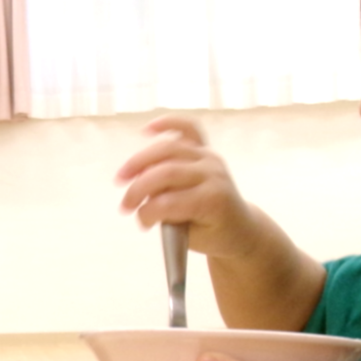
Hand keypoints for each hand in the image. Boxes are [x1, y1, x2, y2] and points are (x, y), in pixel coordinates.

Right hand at [115, 116, 259, 259]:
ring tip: (122, 177)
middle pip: (166, 172)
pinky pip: (189, 128)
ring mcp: (209, 157)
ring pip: (168, 150)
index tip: (142, 225)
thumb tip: (145, 200)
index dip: (147, 213)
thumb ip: (168, 217)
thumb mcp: (190, 236)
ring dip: (139, 162)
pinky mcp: (205, 149)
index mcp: (213, 200)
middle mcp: (212, 173)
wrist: (239, 226)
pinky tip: (148, 129)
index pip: (169, 201)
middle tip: (125, 207)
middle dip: (138, 189)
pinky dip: (169, 123)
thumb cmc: (213, 234)